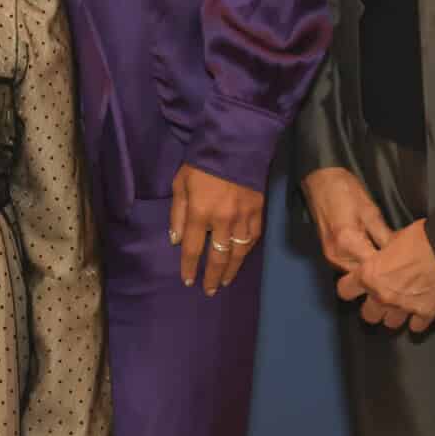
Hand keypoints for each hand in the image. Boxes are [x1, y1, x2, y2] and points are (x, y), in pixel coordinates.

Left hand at [169, 164, 263, 294]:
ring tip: (225, 282)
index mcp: (200, 213)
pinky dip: (246, 252)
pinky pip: (252, 239)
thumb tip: (176, 241)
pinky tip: (240, 258)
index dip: (190, 267)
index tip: (188, 280)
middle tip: (209, 290)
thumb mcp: (180, 184)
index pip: (194, 248)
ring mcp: (243, 218)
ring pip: (238, 253)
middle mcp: (223, 221)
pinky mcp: (258, 212)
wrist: (235, 145)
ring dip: (231, 270)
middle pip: (218, 257)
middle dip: (212, 276)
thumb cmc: (201, 163)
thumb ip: (177, 214)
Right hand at [301, 167, 392, 273]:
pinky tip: (374, 259)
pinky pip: (349, 268)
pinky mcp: (329, 254)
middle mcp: (337, 256)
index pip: (374, 269)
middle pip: (364, 277)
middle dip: (382, 275)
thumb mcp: (370, 211)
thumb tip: (402, 256)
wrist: (320, 181)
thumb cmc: (346, 191)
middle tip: (400, 268)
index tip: (406, 268)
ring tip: (389, 265)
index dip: (392, 271)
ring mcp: (331, 257)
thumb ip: (385, 236)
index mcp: (348, 243)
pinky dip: (362, 267)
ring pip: (356, 275)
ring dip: (371, 272)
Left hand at [336, 218, 434, 330]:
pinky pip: (416, 326)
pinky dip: (417, 319)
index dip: (350, 287)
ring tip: (400, 305)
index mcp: (369, 275)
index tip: (355, 285)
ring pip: (390, 323)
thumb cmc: (420, 238)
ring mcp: (403, 307)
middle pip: (368, 315)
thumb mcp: (392, 239)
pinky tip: (419, 310)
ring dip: (394, 314)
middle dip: (373, 307)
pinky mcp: (425, 314)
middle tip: (380, 298)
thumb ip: (383, 253)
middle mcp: (382, 295)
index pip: (344, 290)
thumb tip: (383, 253)